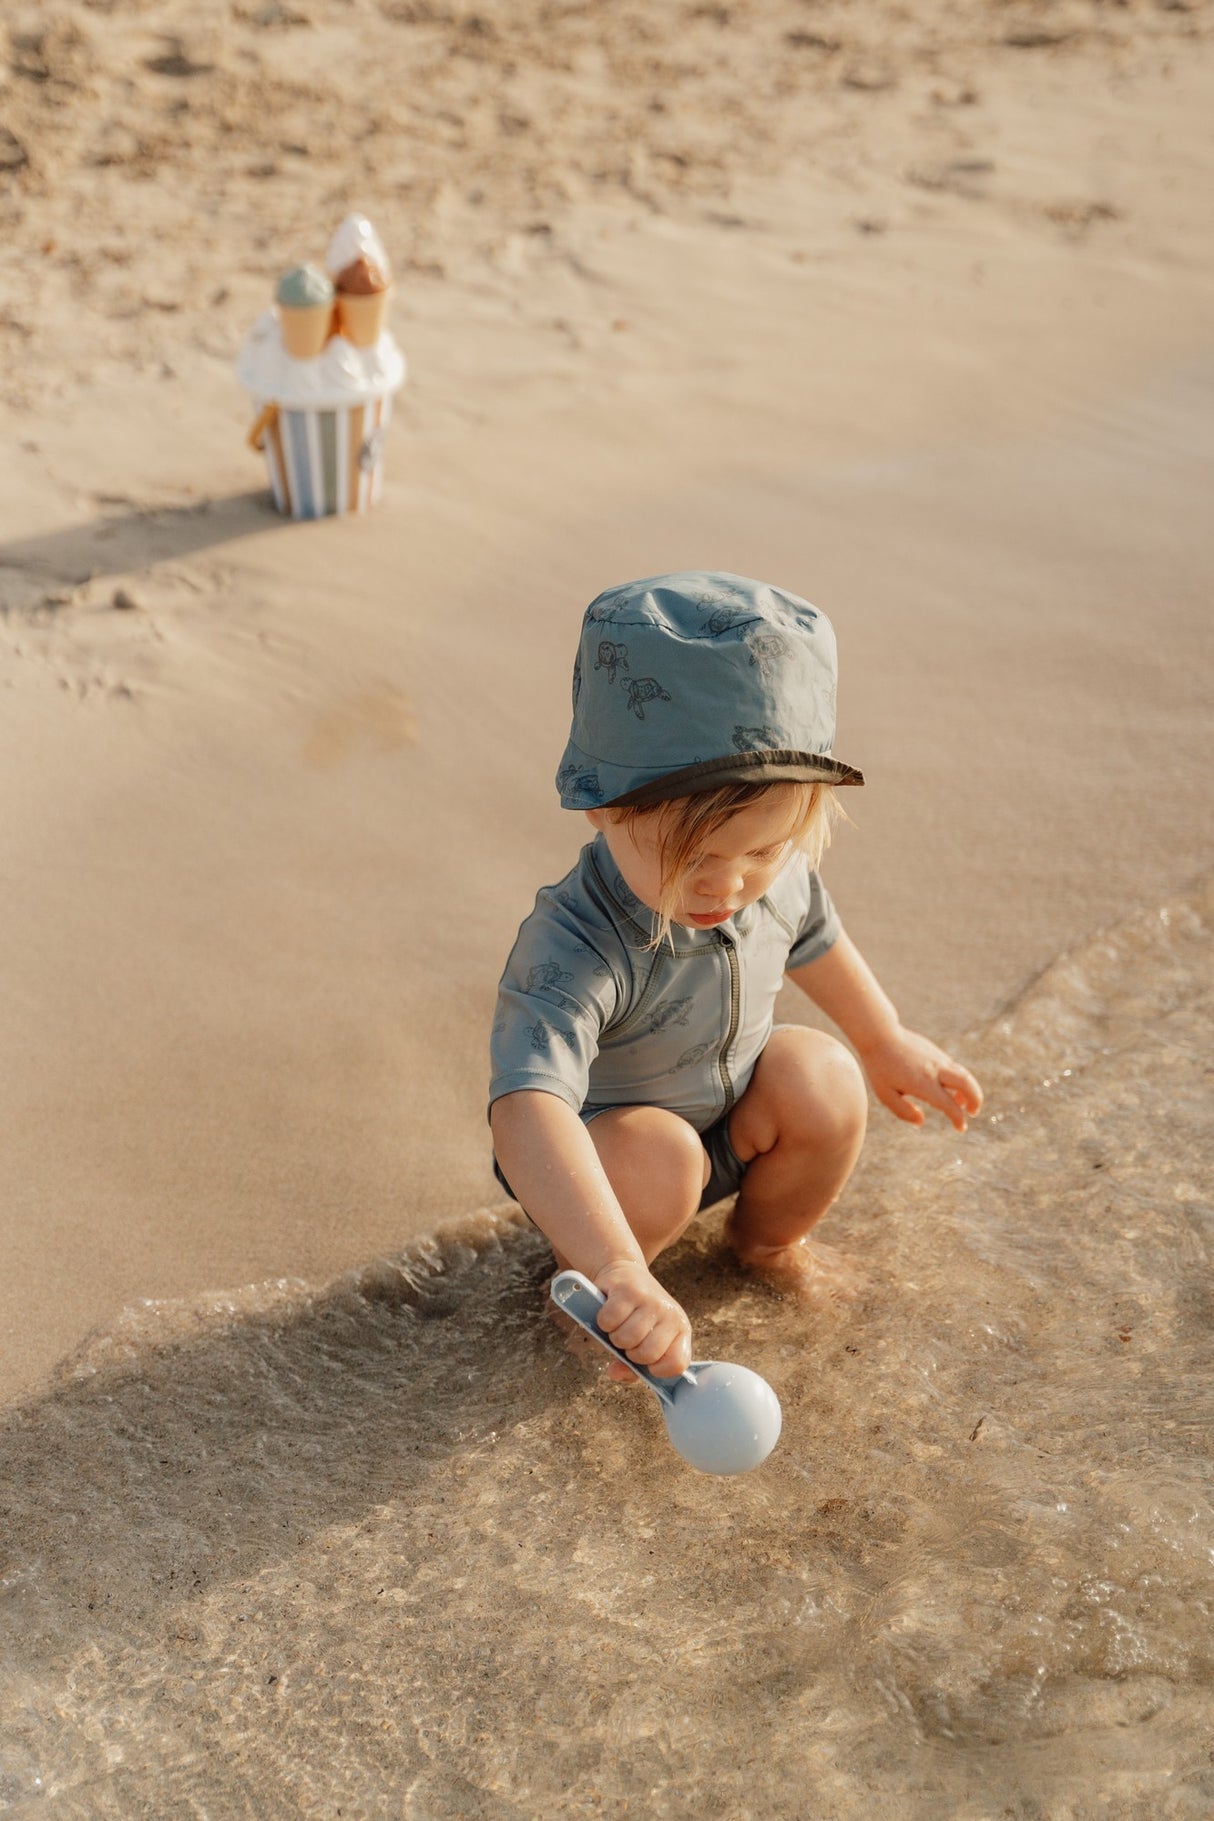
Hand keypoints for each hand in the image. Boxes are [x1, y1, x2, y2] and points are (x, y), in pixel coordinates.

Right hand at [594, 1259, 691, 1379]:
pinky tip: (608, 1313)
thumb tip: (615, 1373)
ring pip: (626, 1338)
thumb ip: (631, 1366)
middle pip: (647, 1354)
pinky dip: (603, 1322)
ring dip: (614, 1337)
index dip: (657, 1369)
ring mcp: (650, 1300)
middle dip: (630, 1352)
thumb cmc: (634, 1314)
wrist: (625, 1272)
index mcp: (681, 1329)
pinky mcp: (628, 1290)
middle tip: (628, 1339)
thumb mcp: (642, 1341)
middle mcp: (670, 1313)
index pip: (677, 1363)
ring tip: (618, 1325)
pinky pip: (609, 1321)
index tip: (645, 1362)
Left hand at [859, 1025, 982, 1131]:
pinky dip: (959, 1080)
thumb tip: (921, 1122)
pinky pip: (955, 1068)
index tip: (961, 1128)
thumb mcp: (885, 1094)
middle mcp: (935, 1070)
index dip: (958, 1119)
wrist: (880, 1033)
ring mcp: (938, 1059)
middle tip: (973, 1112)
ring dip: (969, 1090)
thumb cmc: (880, 1066)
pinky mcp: (936, 1052)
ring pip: (964, 1074)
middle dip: (976, 1100)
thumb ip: (903, 1111)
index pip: (949, 1105)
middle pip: (967, 1084)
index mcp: (924, 1084)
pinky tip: (948, 1088)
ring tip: (962, 1103)